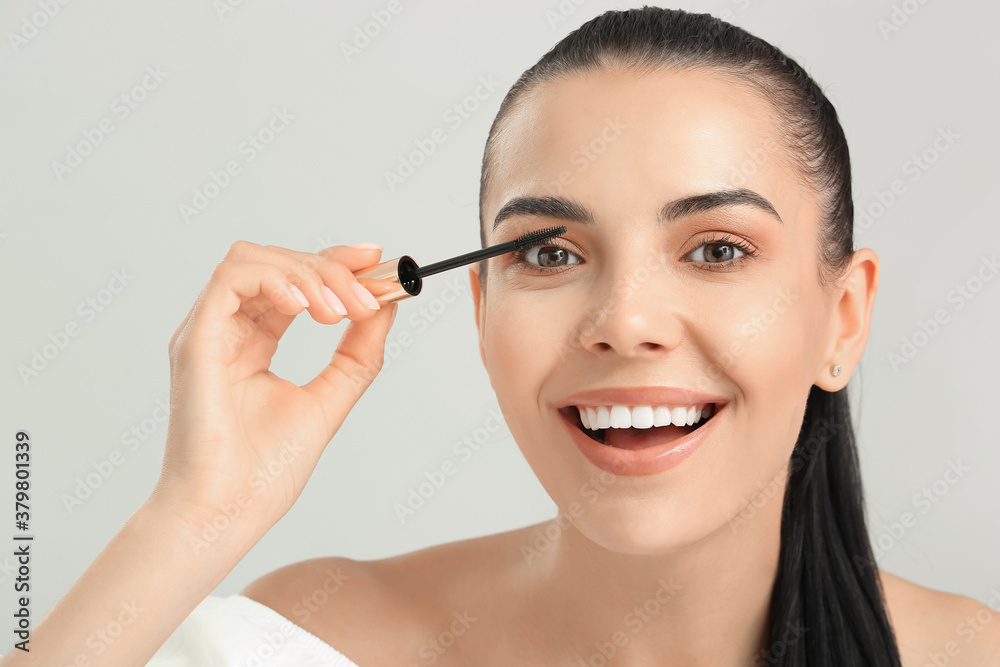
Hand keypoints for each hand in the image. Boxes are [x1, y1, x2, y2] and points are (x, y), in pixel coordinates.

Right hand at [151, 240, 395, 534]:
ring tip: (338, 311)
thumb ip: (356, 355)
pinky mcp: (195, 340)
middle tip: (369, 297)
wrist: (226, 515)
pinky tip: (305, 308)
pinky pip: (230, 280)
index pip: (293, 280)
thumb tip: (385, 308)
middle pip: (277, 262)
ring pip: (252, 259)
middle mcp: (227, 331)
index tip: (376, 259)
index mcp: (253, 343)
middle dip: (331, 269)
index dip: (334, 262)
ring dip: (306, 273)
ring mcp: (208, 332)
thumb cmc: (263, 473)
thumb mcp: (328, 401)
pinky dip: (275, 280)